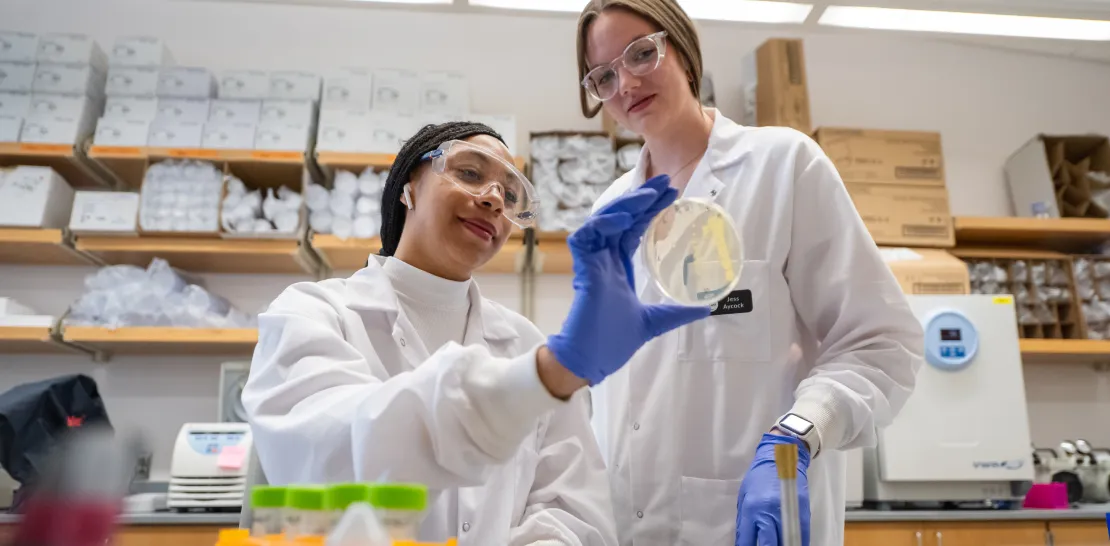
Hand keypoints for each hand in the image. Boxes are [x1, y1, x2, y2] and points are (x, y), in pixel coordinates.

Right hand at [545, 175, 709, 385]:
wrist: (591, 359)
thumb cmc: (613, 342)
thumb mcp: (655, 321)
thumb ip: (677, 312)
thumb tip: (706, 308)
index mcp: (617, 267)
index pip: (634, 228)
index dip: (650, 210)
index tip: (672, 194)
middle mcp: (604, 259)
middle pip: (622, 218)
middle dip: (642, 198)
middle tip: (667, 181)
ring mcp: (592, 263)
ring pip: (604, 220)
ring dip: (626, 205)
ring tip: (650, 195)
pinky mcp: (582, 270)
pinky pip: (587, 237)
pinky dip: (603, 224)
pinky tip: (624, 219)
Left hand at [735, 433, 810, 545]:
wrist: (781, 458)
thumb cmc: (759, 477)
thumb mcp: (744, 497)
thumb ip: (744, 520)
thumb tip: (744, 540)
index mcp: (752, 510)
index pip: (747, 540)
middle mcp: (769, 514)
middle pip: (767, 545)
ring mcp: (787, 515)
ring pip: (785, 543)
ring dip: (780, 545)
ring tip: (776, 541)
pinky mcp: (802, 515)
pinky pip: (800, 538)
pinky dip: (795, 544)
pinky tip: (789, 543)